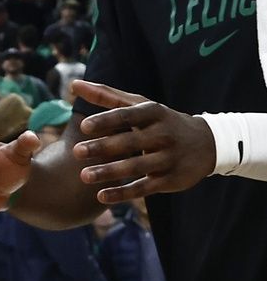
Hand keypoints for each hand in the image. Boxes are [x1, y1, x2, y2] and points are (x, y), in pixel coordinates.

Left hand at [70, 80, 215, 203]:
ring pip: (136, 167)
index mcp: (154, 113)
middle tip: (76, 152)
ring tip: (84, 176)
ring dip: (109, 172)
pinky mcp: (170, 180)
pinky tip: (101, 195)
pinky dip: (123, 193)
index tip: (84, 126)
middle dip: (103, 147)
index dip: (107, 120)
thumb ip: (106, 96)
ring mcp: (168, 158)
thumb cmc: (161, 122)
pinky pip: (144, 188)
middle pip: (130, 142)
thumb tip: (74, 84)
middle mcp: (163, 135)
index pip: (128, 115)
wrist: (207, 144)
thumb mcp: (140, 105)